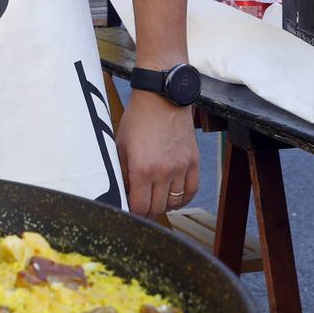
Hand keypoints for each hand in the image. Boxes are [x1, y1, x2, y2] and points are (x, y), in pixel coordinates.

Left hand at [116, 92, 199, 218]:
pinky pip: (191, 190)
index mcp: (141, 168)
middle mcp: (163, 172)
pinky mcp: (193, 162)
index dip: (133, 213)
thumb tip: (124, 192)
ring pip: (175, 203)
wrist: (162, 99)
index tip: (130, 211)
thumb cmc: (138, 120)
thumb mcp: (120, 145)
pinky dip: (183, 199)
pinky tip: (174, 198)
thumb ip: (122, 172)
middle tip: (141, 209)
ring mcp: (181, 167)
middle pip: (157, 208)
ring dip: (164, 206)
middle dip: (147, 212)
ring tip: (156, 201)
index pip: (139, 206)